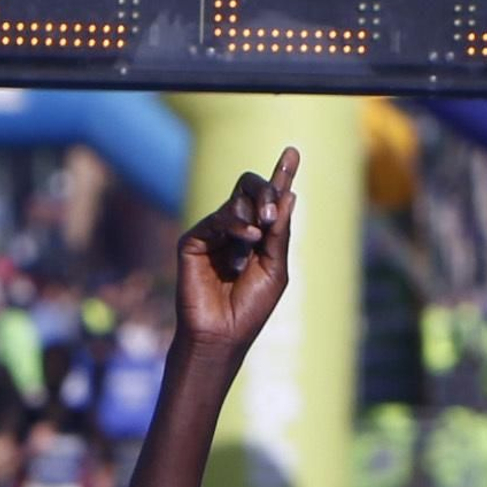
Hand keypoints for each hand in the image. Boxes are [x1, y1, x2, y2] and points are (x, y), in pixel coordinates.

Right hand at [174, 147, 298, 355]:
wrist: (222, 335)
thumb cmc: (250, 310)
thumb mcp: (275, 268)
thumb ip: (279, 233)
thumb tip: (290, 195)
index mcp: (258, 239)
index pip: (270, 201)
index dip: (281, 176)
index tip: (293, 152)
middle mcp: (235, 232)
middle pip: (250, 189)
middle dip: (267, 191)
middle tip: (274, 212)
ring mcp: (213, 234)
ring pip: (236, 199)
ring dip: (254, 210)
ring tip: (261, 231)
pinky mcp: (194, 240)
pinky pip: (218, 217)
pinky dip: (235, 223)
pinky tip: (248, 237)